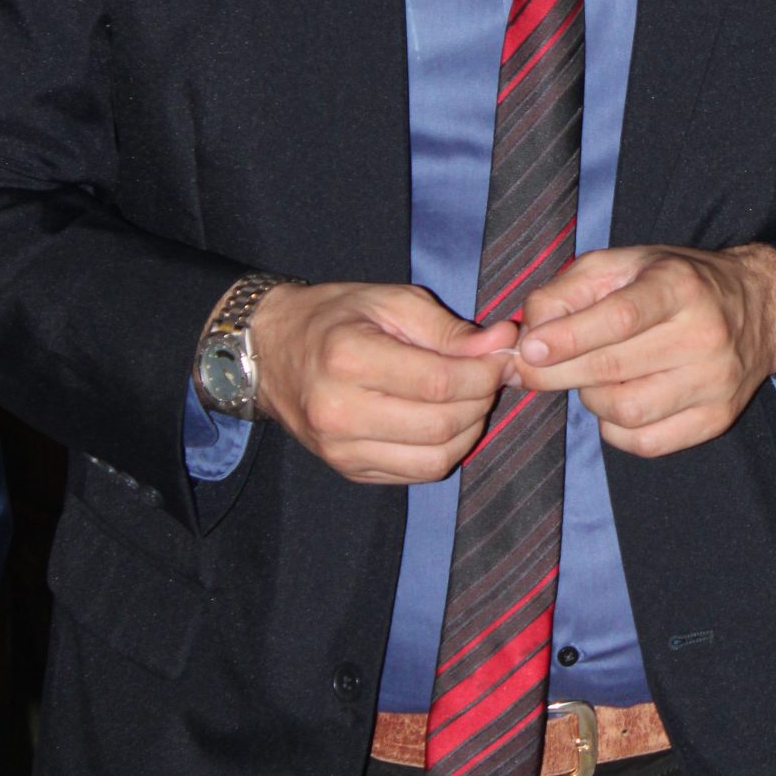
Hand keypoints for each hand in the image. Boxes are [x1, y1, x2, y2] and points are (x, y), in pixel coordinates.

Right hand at [249, 282, 514, 484]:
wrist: (273, 352)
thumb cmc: (334, 318)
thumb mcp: (390, 301)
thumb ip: (448, 328)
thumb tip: (502, 343)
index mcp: (348, 359)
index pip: (439, 382)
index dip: (483, 372)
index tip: (501, 356)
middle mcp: (340, 413)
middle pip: (441, 424)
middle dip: (481, 399)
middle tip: (489, 375)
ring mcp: (341, 451)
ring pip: (435, 459)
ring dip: (469, 429)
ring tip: (469, 397)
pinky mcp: (349, 471)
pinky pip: (416, 473)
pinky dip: (445, 450)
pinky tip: (446, 421)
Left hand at [511, 242, 775, 457]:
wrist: (758, 309)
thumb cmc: (676, 283)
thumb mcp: (624, 265)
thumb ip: (569, 289)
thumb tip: (530, 331)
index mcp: (680, 286)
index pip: (621, 317)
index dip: (569, 336)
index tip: (530, 348)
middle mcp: (704, 335)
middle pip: (614, 369)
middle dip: (557, 373)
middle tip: (530, 369)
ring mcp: (714, 382)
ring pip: (625, 411)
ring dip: (590, 398)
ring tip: (593, 377)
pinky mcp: (716, 419)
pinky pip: (645, 442)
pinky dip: (615, 428)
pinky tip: (617, 402)